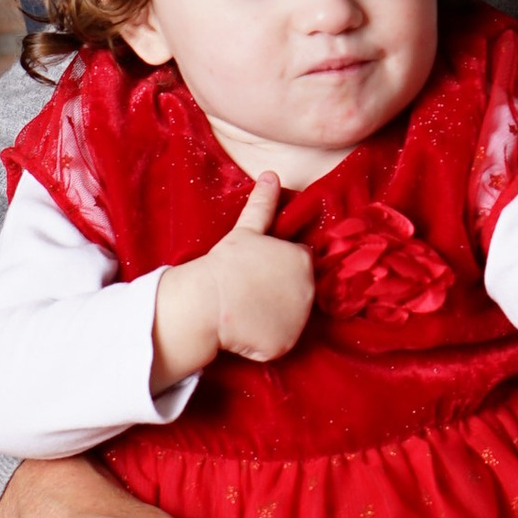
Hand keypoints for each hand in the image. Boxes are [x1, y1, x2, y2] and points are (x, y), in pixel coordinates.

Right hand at [152, 173, 314, 383]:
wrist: (208, 300)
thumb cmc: (226, 263)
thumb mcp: (247, 230)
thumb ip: (264, 203)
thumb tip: (271, 174)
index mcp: (303, 261)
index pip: (299, 265)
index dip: (278, 270)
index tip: (258, 273)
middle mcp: (309, 290)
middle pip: (298, 293)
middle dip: (280, 293)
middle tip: (252, 292)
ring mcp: (298, 320)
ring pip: (289, 319)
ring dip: (274, 316)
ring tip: (248, 309)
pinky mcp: (285, 344)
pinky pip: (278, 343)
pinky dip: (264, 341)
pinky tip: (247, 329)